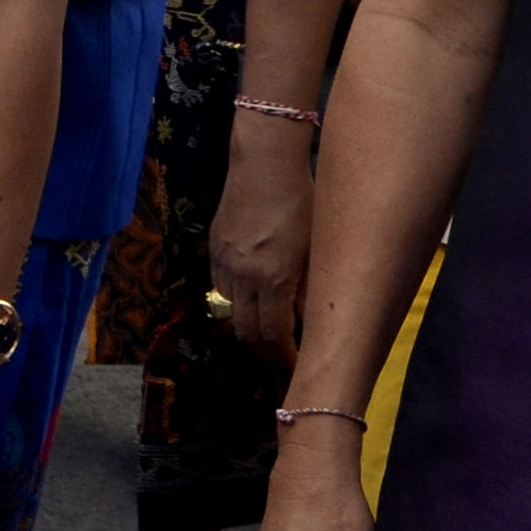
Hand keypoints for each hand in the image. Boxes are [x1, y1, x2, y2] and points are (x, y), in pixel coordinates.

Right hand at [209, 124, 313, 363]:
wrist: (264, 163)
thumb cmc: (302, 200)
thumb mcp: (316, 247)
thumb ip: (310, 289)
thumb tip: (309, 322)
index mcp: (274, 278)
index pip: (274, 335)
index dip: (285, 358)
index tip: (298, 368)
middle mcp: (244, 276)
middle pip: (246, 332)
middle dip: (264, 352)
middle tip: (281, 359)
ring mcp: (224, 263)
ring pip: (229, 312)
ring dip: (248, 326)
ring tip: (266, 330)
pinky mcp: (213, 249)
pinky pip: (220, 288)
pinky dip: (235, 301)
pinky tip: (251, 297)